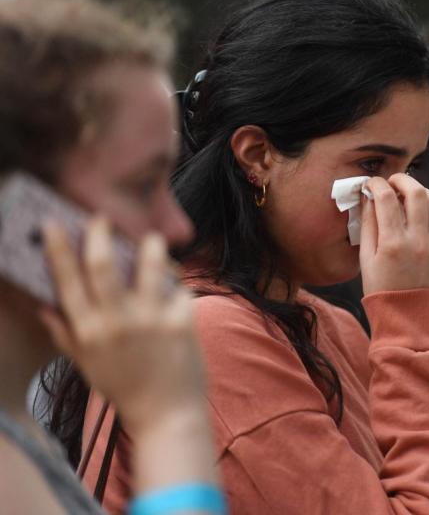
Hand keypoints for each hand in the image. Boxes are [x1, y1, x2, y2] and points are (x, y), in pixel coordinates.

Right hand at [40, 217, 206, 436]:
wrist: (166, 414)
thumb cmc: (124, 387)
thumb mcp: (86, 364)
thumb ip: (65, 334)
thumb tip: (42, 305)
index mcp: (88, 331)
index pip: (67, 282)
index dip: (58, 249)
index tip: (53, 223)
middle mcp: (116, 323)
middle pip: (103, 266)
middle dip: (100, 235)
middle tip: (102, 218)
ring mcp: (150, 321)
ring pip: (149, 268)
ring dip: (150, 248)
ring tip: (152, 238)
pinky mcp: (181, 322)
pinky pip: (180, 289)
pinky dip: (179, 284)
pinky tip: (177, 287)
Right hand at [359, 174, 428, 294]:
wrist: (411, 318)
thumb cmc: (382, 289)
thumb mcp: (366, 259)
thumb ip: (368, 225)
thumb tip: (369, 197)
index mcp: (393, 244)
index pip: (386, 198)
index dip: (376, 184)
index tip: (371, 184)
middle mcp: (419, 241)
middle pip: (416, 191)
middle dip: (402, 179)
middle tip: (391, 182)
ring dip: (419, 191)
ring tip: (405, 196)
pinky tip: (419, 213)